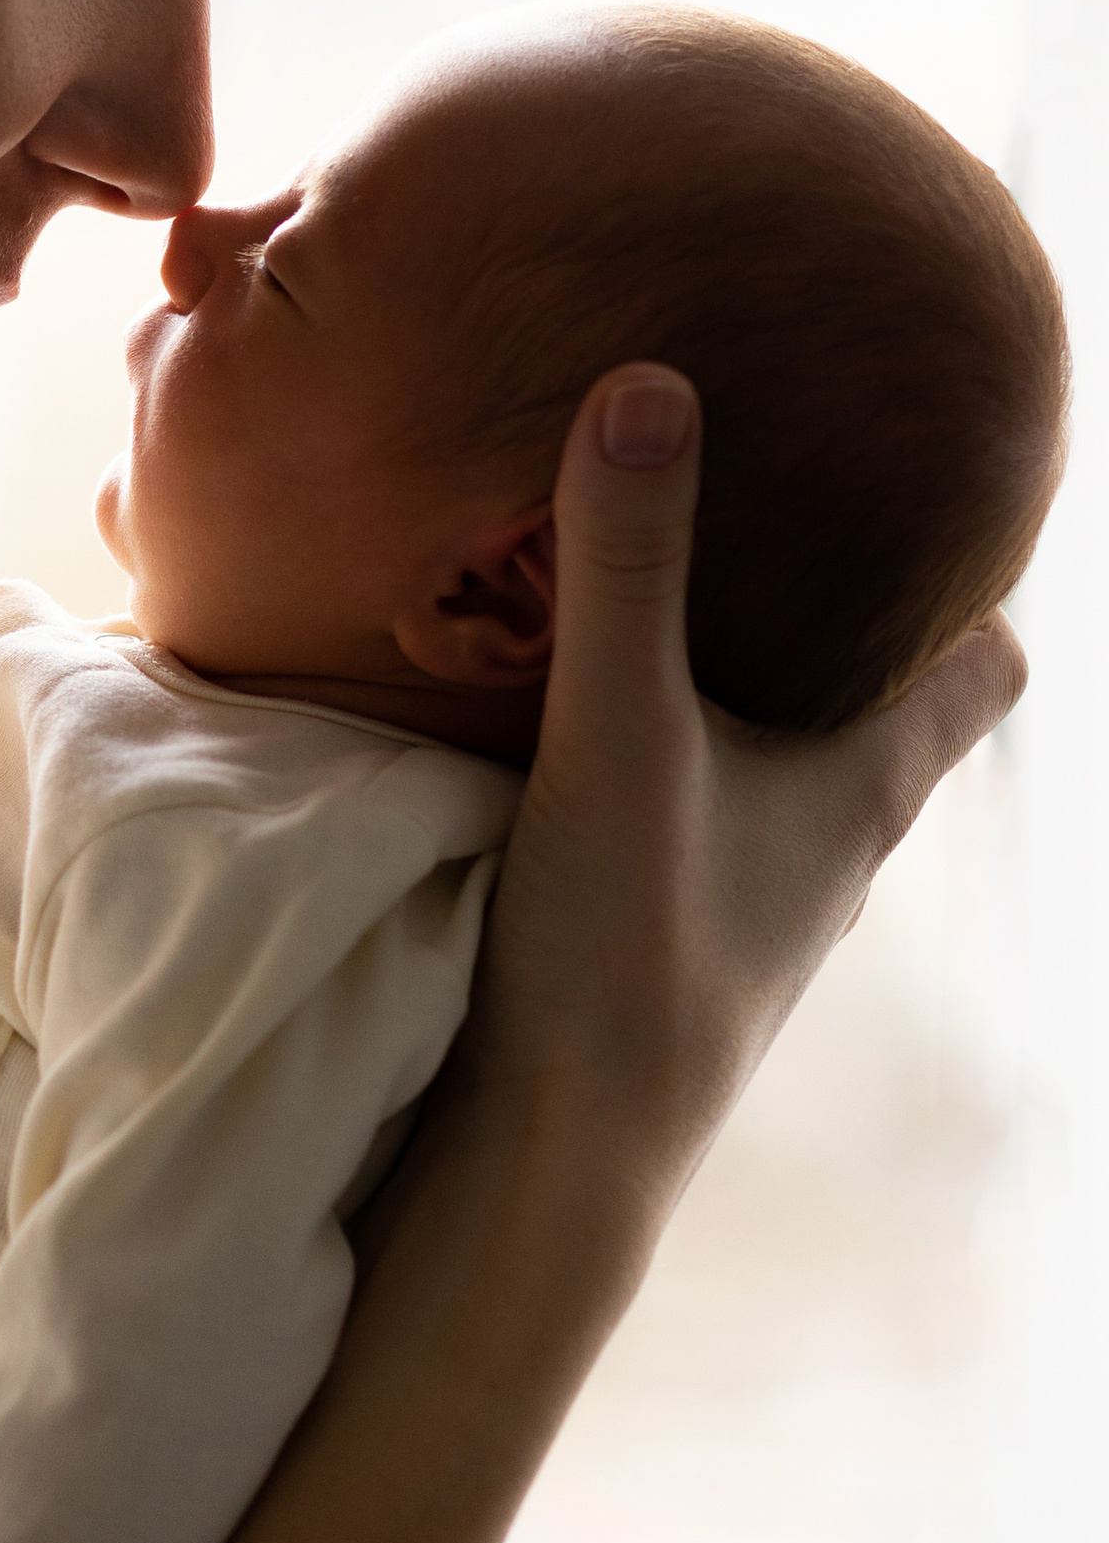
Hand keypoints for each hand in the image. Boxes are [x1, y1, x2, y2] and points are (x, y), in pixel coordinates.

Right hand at [462, 366, 1022, 1212]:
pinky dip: (674, 748)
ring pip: (789, 762)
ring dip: (751, 685)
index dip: (981, 579)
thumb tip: (650, 383)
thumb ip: (627, 568)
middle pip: (887, 703)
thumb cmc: (626, 957)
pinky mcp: (672, 934)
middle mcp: (835, 842)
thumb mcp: (619, 734)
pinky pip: (702, 809)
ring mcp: (756, 898)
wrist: (553, 1159)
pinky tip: (584, 715)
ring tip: (674, 587)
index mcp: (871, 785)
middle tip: (784, 499)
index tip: (932, 485)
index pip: (988, 665)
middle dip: (853, 610)